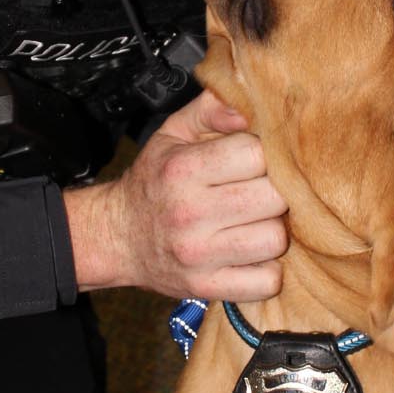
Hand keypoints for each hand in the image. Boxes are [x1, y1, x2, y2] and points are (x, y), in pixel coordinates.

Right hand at [64, 87, 287, 299]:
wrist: (117, 238)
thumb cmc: (155, 182)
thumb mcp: (174, 133)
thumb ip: (212, 108)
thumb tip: (252, 105)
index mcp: (183, 169)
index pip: (257, 153)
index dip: (265, 153)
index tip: (256, 160)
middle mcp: (190, 212)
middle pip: (274, 197)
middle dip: (275, 190)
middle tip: (260, 191)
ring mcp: (199, 256)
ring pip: (275, 240)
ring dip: (273, 230)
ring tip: (255, 222)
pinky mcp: (208, 287)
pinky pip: (266, 282)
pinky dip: (267, 270)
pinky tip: (251, 253)